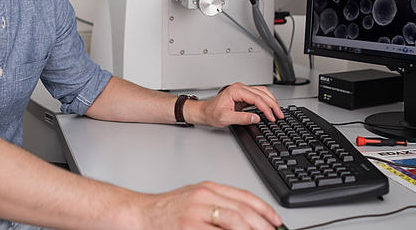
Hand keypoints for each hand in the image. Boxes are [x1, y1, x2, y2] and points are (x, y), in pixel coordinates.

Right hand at [138, 181, 281, 229]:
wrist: (139, 214)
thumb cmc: (166, 210)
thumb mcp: (196, 199)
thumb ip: (219, 205)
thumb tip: (245, 220)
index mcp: (208, 188)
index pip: (244, 197)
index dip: (264, 210)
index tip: (276, 221)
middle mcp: (204, 197)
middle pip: (242, 211)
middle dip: (262, 226)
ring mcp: (195, 213)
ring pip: (234, 222)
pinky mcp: (188, 227)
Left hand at [189, 82, 283, 127]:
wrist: (204, 112)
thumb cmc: (211, 113)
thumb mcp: (225, 118)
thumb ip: (242, 118)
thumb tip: (256, 118)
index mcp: (236, 91)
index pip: (257, 98)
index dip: (266, 109)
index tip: (272, 117)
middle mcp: (240, 88)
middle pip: (262, 93)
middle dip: (273, 104)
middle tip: (279, 115)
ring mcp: (242, 91)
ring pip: (262, 92)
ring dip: (271, 101)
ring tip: (277, 111)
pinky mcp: (243, 95)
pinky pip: (258, 96)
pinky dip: (266, 101)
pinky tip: (270, 108)